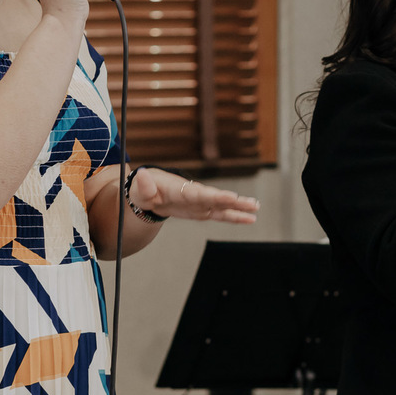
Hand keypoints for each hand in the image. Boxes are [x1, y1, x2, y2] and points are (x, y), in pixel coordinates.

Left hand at [127, 167, 258, 223]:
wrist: (150, 191)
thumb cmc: (144, 190)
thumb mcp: (139, 189)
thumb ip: (143, 185)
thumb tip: (141, 175)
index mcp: (181, 190)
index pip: (200, 194)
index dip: (216, 196)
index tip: (232, 196)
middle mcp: (195, 194)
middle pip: (217, 198)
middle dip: (234, 201)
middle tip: (252, 203)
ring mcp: (200, 202)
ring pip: (222, 206)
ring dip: (239, 208)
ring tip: (256, 209)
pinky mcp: (202, 210)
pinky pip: (220, 214)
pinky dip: (234, 217)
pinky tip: (250, 219)